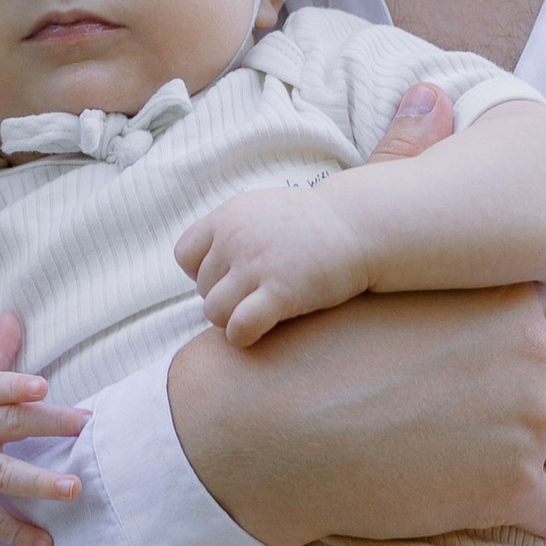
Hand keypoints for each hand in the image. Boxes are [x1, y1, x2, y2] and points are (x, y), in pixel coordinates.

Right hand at [0, 325, 89, 545]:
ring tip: (74, 488)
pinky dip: (16, 533)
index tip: (42, 386)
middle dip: (48, 424)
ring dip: (39, 482)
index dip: (15, 385)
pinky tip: (45, 544)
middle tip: (86, 426)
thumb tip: (15, 314)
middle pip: (8, 425)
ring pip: (1, 474)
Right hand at [167, 282, 545, 545]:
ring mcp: (531, 424)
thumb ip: (440, 299)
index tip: (469, 360)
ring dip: (535, 449)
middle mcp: (533, 355)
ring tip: (481, 462)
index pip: (538, 312)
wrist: (273, 434)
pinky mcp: (515, 491)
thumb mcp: (386, 299)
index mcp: (504, 300)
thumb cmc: (312, 359)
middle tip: (471, 412)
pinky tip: (515, 514)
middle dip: (525, 388)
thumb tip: (456, 314)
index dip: (503, 339)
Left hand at [175, 182, 370, 347]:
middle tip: (256, 298)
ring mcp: (257, 264)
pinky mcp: (281, 291)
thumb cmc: (312, 225)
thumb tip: (198, 264)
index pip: (184, 255)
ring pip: (214, 311)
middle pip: (202, 288)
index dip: (202, 272)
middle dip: (225, 297)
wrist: (360, 226)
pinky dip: (242, 336)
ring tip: (258, 314)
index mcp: (229, 216)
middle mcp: (236, 237)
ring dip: (232, 320)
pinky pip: (238, 327)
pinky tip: (259, 332)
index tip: (230, 278)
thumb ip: (230, 230)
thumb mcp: (262, 209)